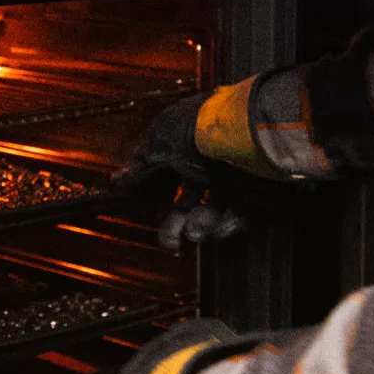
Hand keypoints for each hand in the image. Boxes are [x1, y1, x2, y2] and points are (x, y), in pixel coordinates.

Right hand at [114, 94, 246, 251]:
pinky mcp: (257, 198)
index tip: (144, 209)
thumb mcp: (159, 143)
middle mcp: (209, 164)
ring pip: (208, 216)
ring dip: (197, 228)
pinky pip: (236, 220)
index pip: (164, 176)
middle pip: (185, 203)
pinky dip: (225, 227)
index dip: (152, 196)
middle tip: (171, 240)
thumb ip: (139, 169)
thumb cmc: (200, 132)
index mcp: (185, 145)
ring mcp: (234, 182)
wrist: (250, 134)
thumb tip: (116, 183)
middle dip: (173, 223)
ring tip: (194, 232)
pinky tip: (220, 227)